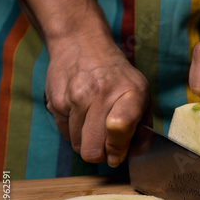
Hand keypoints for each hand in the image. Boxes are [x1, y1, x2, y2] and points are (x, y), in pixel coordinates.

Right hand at [45, 34, 150, 166]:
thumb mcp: (140, 93)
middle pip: (93, 149)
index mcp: (130, 92)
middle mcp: (101, 94)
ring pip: (78, 146)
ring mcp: (75, 98)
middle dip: (102, 155)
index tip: (119, 154)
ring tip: (95, 124)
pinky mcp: (56, 101)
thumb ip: (142, 126)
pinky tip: (82, 115)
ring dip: (88, 143)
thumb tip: (134, 154)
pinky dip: (75, 132)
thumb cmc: (118, 75)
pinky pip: (65, 134)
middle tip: (108, 146)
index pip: (119, 128)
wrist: (82, 43)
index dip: (118, 149)